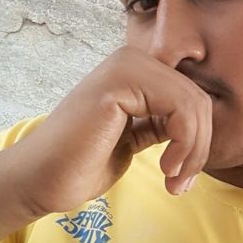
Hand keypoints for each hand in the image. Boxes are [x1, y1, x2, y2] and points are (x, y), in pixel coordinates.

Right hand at [2, 45, 212, 216]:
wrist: (41, 180)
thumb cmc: (85, 162)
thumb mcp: (137, 136)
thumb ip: (164, 120)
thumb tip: (202, 120)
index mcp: (137, 69)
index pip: (193, 97)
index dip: (198, 139)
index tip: (184, 175)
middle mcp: (133, 59)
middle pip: (198, 100)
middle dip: (199, 148)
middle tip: (182, 183)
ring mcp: (125, 65)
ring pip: (194, 105)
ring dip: (193, 151)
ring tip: (174, 181)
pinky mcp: (119, 81)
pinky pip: (180, 108)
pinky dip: (184, 144)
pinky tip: (165, 168)